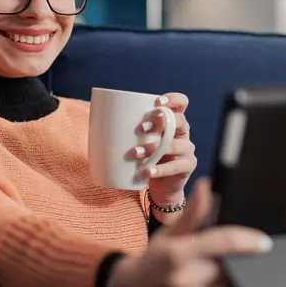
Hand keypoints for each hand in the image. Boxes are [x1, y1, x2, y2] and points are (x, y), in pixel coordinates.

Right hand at [107, 178, 272, 286]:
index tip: (264, 242)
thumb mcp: (170, 232)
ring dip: (239, 282)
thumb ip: (193, 212)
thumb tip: (206, 185)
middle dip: (241, 263)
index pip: (221, 243)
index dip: (247, 241)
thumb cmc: (153, 258)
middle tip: (250, 259)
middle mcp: (182, 278)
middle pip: (229, 269)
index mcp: (178, 252)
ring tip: (242, 275)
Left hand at [134, 93, 195, 212]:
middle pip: (179, 121)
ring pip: (173, 145)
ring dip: (153, 148)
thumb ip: (130, 130)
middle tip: (141, 128)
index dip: (173, 99)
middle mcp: (183, 133)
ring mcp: (187, 149)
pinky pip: (174, 166)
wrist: (161, 187)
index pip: (181, 103)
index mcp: (173, 121)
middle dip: (160, 123)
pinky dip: (159, 169)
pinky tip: (147, 171)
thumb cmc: (147, 158)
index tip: (157, 102)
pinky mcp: (187, 166)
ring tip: (135, 153)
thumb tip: (98, 117)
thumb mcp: (141, 141)